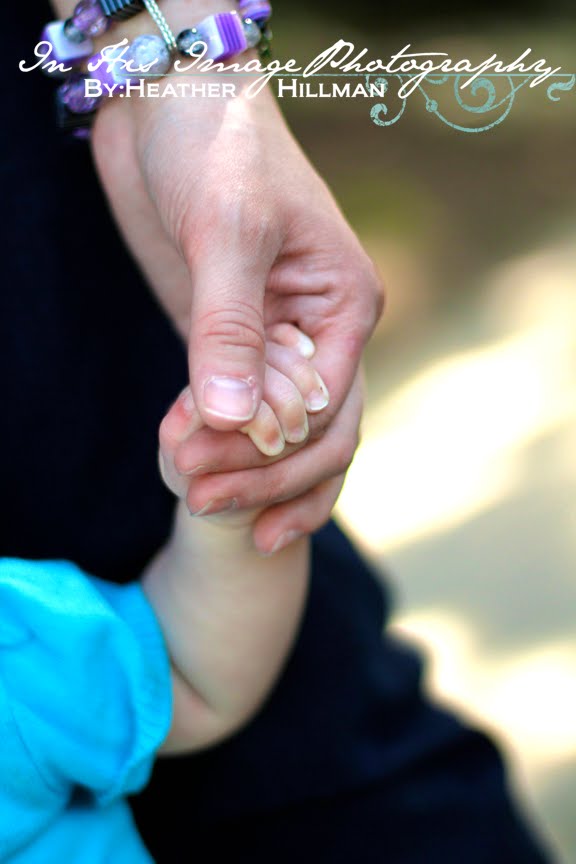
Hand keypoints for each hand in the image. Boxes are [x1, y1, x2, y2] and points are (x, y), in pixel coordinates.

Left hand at [88, 22, 382, 549]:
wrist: (171, 104)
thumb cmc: (217, 148)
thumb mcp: (229, 231)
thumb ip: (231, 326)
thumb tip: (237, 420)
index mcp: (345, 305)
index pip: (331, 407)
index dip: (279, 453)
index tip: (214, 473)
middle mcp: (322, 330)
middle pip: (314, 434)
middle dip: (265, 475)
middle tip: (201, 502)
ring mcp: (277, 337)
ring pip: (280, 431)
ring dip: (247, 472)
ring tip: (201, 505)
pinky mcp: (230, 337)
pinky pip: (237, 406)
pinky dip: (218, 441)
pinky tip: (187, 466)